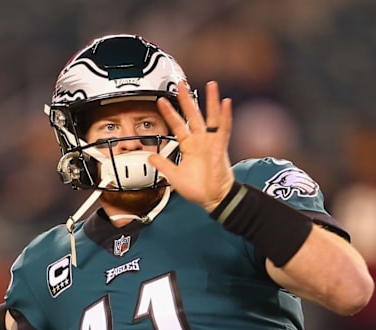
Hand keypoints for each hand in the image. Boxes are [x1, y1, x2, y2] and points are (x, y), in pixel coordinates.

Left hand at [148, 81, 234, 211]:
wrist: (212, 199)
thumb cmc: (198, 189)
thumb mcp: (173, 176)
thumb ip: (162, 164)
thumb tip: (150, 156)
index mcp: (189, 146)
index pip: (177, 125)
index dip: (169, 113)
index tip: (160, 101)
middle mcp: (201, 141)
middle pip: (192, 115)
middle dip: (186, 100)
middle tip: (181, 84)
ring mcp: (211, 142)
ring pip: (211, 117)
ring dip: (211, 101)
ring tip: (211, 85)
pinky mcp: (220, 147)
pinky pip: (224, 129)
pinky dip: (225, 116)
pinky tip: (225, 103)